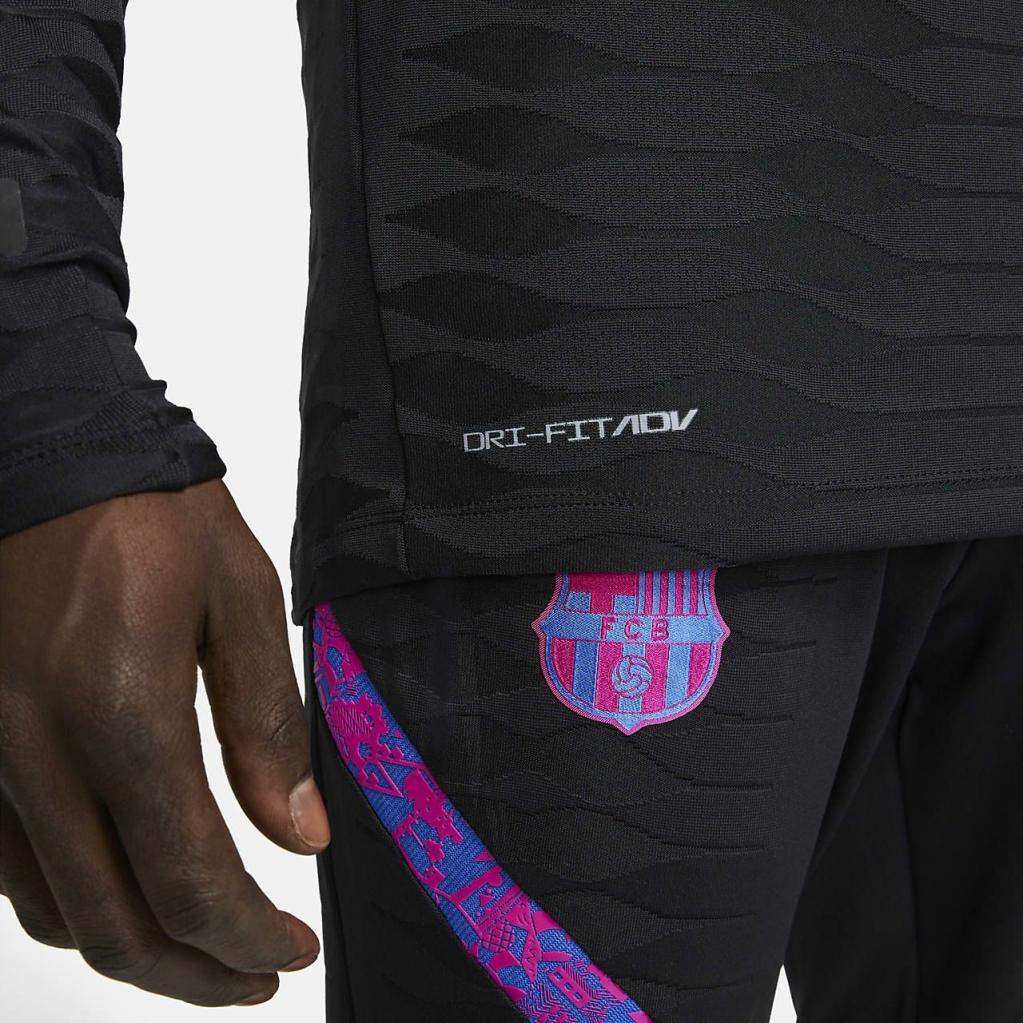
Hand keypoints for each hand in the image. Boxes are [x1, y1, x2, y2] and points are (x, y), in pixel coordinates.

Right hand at [0, 480, 328, 1006]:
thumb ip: (267, 728)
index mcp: (120, 715)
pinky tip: (128, 890)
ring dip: (135, 950)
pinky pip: (14, 866)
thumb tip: (300, 833)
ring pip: (55, 912)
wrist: (44, 451)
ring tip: (205, 945)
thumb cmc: (148, 512)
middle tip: (259, 973)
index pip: (189, 882)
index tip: (291, 946)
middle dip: (197, 972)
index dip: (247, 937)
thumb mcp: (240, 601)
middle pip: (115, 927)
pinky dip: (77, 904)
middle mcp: (36, 756)